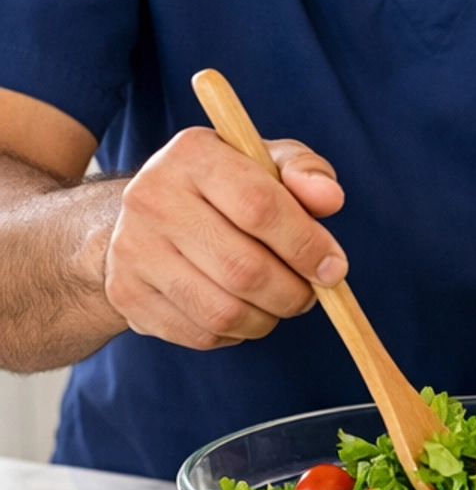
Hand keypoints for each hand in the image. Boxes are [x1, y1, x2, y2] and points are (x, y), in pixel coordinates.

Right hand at [103, 129, 346, 349]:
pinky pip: (200, 334)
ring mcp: (132, 249)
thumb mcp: (265, 163)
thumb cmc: (224, 187)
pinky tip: (242, 311)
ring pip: (223, 311)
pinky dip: (236, 333)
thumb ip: (305, 172)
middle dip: (292, 292)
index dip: (306, 245)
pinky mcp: (127, 294)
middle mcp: (152, 198)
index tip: (334, 268)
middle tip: (310, 294)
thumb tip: (329, 199)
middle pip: (243, 268)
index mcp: (192, 155)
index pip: (259, 206)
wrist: (146, 215)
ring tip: (278, 302)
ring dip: (267, 318)